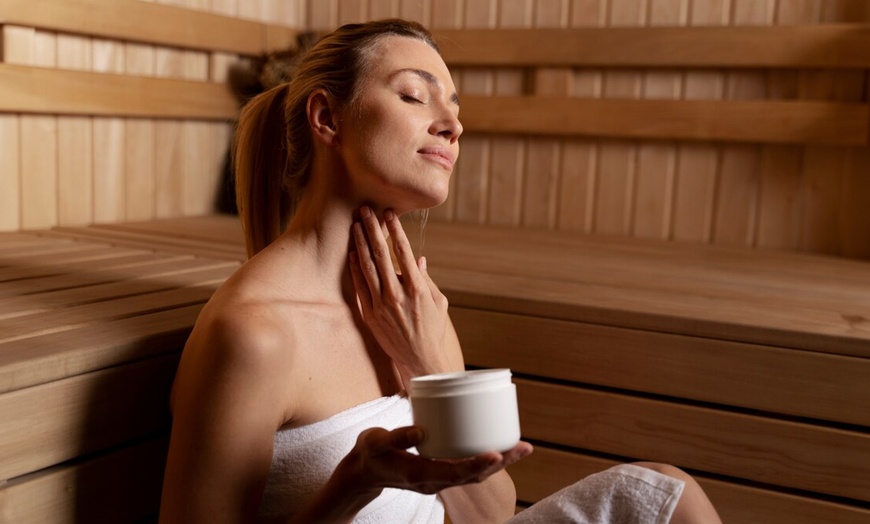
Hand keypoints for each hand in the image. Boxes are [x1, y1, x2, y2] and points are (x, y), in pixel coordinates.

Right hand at [337, 426, 533, 496]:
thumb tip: (422, 430)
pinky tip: (499, 448)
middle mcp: (434, 481)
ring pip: (475, 475)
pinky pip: (468, 470)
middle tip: (524, 447)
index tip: (498, 454)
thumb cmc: (370, 454)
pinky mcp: (441, 473)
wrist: (364, 472)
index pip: (454, 472)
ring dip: (500, 463)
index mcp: (419, 475)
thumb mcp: (376, 442)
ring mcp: (439, 480)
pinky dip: (486, 461)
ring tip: (521, 448)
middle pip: (474, 476)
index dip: (477, 464)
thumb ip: (397, 436)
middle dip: (501, 462)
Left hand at [348, 207, 455, 382]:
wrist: (420, 360)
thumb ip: (426, 279)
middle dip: (372, 229)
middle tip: (366, 210)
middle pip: (381, 254)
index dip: (395, 230)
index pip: (403, 251)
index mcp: (417, 288)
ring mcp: (381, 305)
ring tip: (355, 225)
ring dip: (360, 243)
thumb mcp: (438, 302)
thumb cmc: (433, 329)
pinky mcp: (370, 315)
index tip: (389, 213)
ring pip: (367, 267)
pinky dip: (355, 268)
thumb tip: (418, 259)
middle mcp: (397, 294)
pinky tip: (352, 254)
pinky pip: (360, 286)